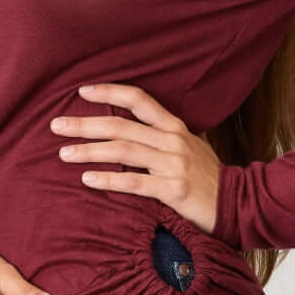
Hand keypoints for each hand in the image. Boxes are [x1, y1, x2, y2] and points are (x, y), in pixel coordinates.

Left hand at [50, 83, 221, 235]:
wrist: (238, 202)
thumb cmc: (207, 176)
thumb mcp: (188, 146)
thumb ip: (160, 136)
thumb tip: (125, 130)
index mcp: (174, 126)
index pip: (139, 99)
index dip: (110, 92)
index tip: (81, 92)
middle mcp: (172, 140)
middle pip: (121, 126)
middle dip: (85, 124)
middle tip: (56, 125)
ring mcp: (173, 164)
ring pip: (123, 151)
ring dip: (89, 150)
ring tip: (63, 153)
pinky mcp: (173, 190)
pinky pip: (134, 182)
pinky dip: (109, 180)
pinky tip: (87, 178)